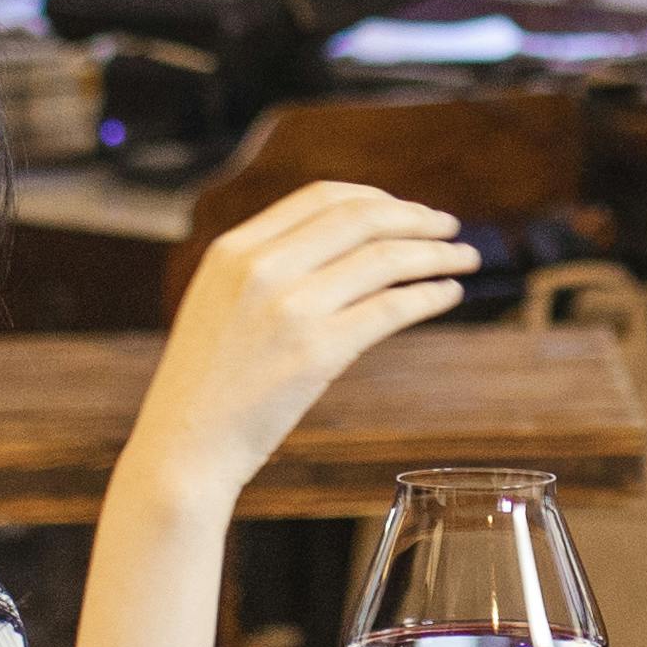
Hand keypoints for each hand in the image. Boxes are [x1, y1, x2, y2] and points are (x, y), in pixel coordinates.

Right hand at [138, 183, 480, 494]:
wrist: (182, 449)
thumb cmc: (205, 388)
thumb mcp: (218, 305)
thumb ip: (265, 271)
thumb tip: (342, 252)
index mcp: (233, 250)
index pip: (320, 197)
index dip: (375, 197)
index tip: (405, 211)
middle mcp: (261, 268)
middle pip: (361, 217)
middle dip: (415, 218)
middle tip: (449, 228)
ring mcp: (290, 308)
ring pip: (386, 259)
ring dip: (436, 254)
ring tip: (464, 259)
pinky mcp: (316, 352)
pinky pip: (392, 308)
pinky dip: (429, 295)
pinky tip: (448, 295)